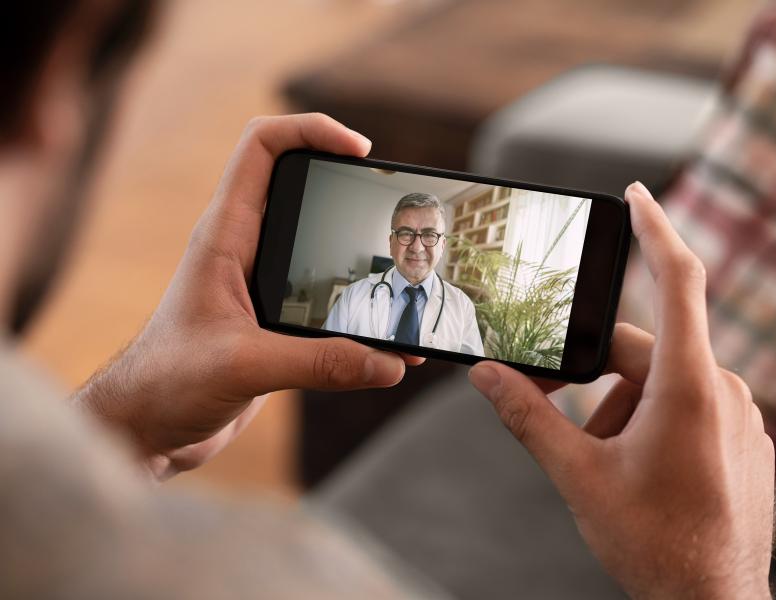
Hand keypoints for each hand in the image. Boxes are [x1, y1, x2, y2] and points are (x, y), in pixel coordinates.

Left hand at [74, 113, 423, 480]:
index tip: (359, 149)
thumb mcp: (245, 366)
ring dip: (357, 251)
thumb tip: (388, 362)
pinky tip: (385, 339)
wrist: (147, 427)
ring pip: (317, 244)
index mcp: (225, 236)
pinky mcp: (274, 322)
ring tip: (403, 267)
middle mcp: (244, 250)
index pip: (263, 148)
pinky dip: (357, 310)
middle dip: (346, 184)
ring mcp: (261, 284)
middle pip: (299, 185)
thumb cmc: (167, 382)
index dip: (311, 130)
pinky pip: (324, 299)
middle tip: (389, 202)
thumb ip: (319, 364)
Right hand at [468, 182, 773, 598]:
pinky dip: (646, 418)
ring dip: (617, 405)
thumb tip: (484, 375)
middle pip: (641, 347)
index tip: (634, 192)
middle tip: (553, 406)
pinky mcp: (738, 436)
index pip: (677, 281)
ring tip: (600, 461)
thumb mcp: (576, 474)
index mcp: (687, 388)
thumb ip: (526, 416)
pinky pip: (684, 402)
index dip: (655, 228)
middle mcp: (722, 390)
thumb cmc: (654, 543)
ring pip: (659, 380)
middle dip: (594, 374)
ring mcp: (736, 415)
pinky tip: (630, 467)